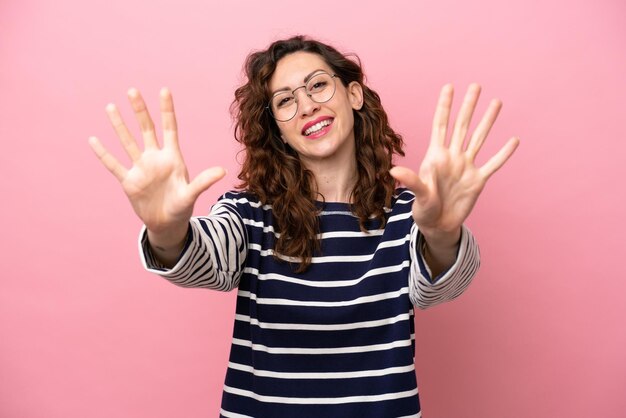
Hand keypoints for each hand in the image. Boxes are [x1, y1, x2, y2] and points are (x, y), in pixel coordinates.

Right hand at [88, 88, 225, 240]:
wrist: (167, 224)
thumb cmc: (182, 208)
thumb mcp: (191, 194)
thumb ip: (203, 182)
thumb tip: (222, 171)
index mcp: (172, 158)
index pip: (169, 128)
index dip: (167, 110)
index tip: (164, 90)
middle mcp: (155, 158)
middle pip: (146, 129)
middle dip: (140, 111)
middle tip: (132, 90)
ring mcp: (140, 168)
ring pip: (128, 142)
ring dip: (119, 125)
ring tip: (111, 107)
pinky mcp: (129, 181)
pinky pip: (113, 165)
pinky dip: (103, 153)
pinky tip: (93, 139)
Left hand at [390, 83, 518, 246]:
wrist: (438, 225)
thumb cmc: (423, 209)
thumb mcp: (418, 194)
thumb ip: (411, 181)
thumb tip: (394, 171)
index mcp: (436, 156)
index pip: (441, 125)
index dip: (444, 106)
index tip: (449, 87)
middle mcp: (452, 157)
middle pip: (462, 125)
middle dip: (468, 105)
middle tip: (476, 85)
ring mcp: (466, 167)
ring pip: (478, 138)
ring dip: (487, 121)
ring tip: (496, 102)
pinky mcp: (478, 180)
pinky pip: (493, 164)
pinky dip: (504, 153)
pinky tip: (513, 140)